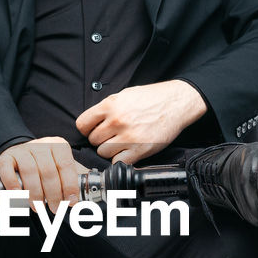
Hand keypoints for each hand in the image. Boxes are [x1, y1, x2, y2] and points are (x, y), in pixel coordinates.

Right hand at [0, 137, 88, 209]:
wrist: (20, 156)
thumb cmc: (45, 165)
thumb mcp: (62, 168)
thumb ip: (77, 179)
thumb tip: (93, 194)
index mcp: (58, 146)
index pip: (66, 166)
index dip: (69, 186)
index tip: (71, 202)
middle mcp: (41, 145)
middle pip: (48, 171)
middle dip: (53, 194)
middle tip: (55, 209)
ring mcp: (22, 150)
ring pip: (30, 171)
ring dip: (35, 193)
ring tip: (38, 207)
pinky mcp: (6, 158)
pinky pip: (8, 170)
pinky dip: (13, 184)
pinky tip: (18, 195)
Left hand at [75, 81, 206, 164]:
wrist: (175, 103)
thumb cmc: (151, 98)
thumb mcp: (124, 95)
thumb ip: (106, 108)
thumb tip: (92, 122)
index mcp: (110, 105)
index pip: (82, 124)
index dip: (87, 129)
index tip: (93, 130)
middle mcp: (117, 121)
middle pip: (93, 140)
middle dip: (100, 139)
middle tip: (112, 136)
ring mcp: (128, 137)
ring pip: (103, 153)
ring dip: (109, 150)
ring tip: (120, 143)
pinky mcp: (140, 150)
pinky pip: (118, 162)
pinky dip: (120, 159)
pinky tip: (127, 151)